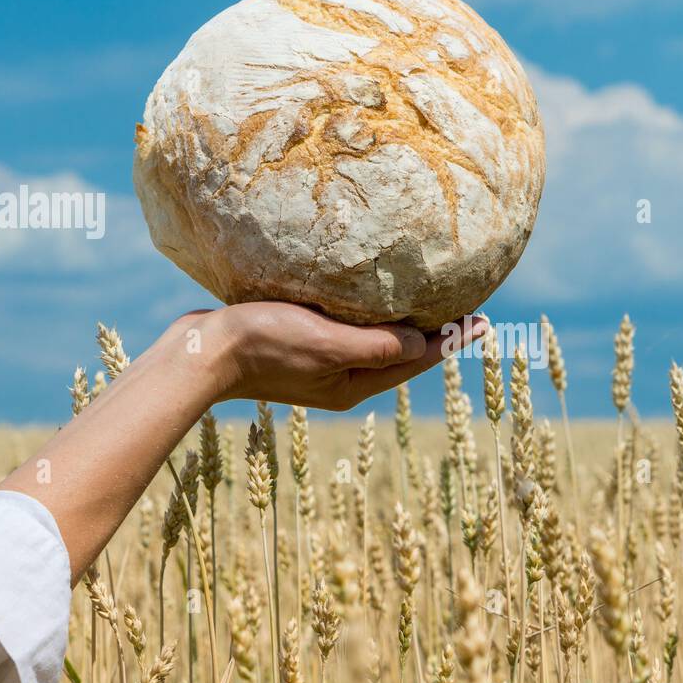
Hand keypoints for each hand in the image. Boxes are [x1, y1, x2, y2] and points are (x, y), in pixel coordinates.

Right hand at [208, 302, 487, 410]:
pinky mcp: (300, 346)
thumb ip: (376, 345)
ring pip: (376, 344)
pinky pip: (349, 331)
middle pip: (401, 354)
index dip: (451, 340)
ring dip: (405, 325)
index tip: (483, 321)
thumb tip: (423, 342)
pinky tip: (372, 299)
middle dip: (435, 334)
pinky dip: (370, 317)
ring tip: (432, 304)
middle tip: (469, 312)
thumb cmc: (263, 345)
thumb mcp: (326, 344)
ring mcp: (320, 364)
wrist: (200, 353)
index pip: (415, 359)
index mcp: (353, 384)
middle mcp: (342, 379)